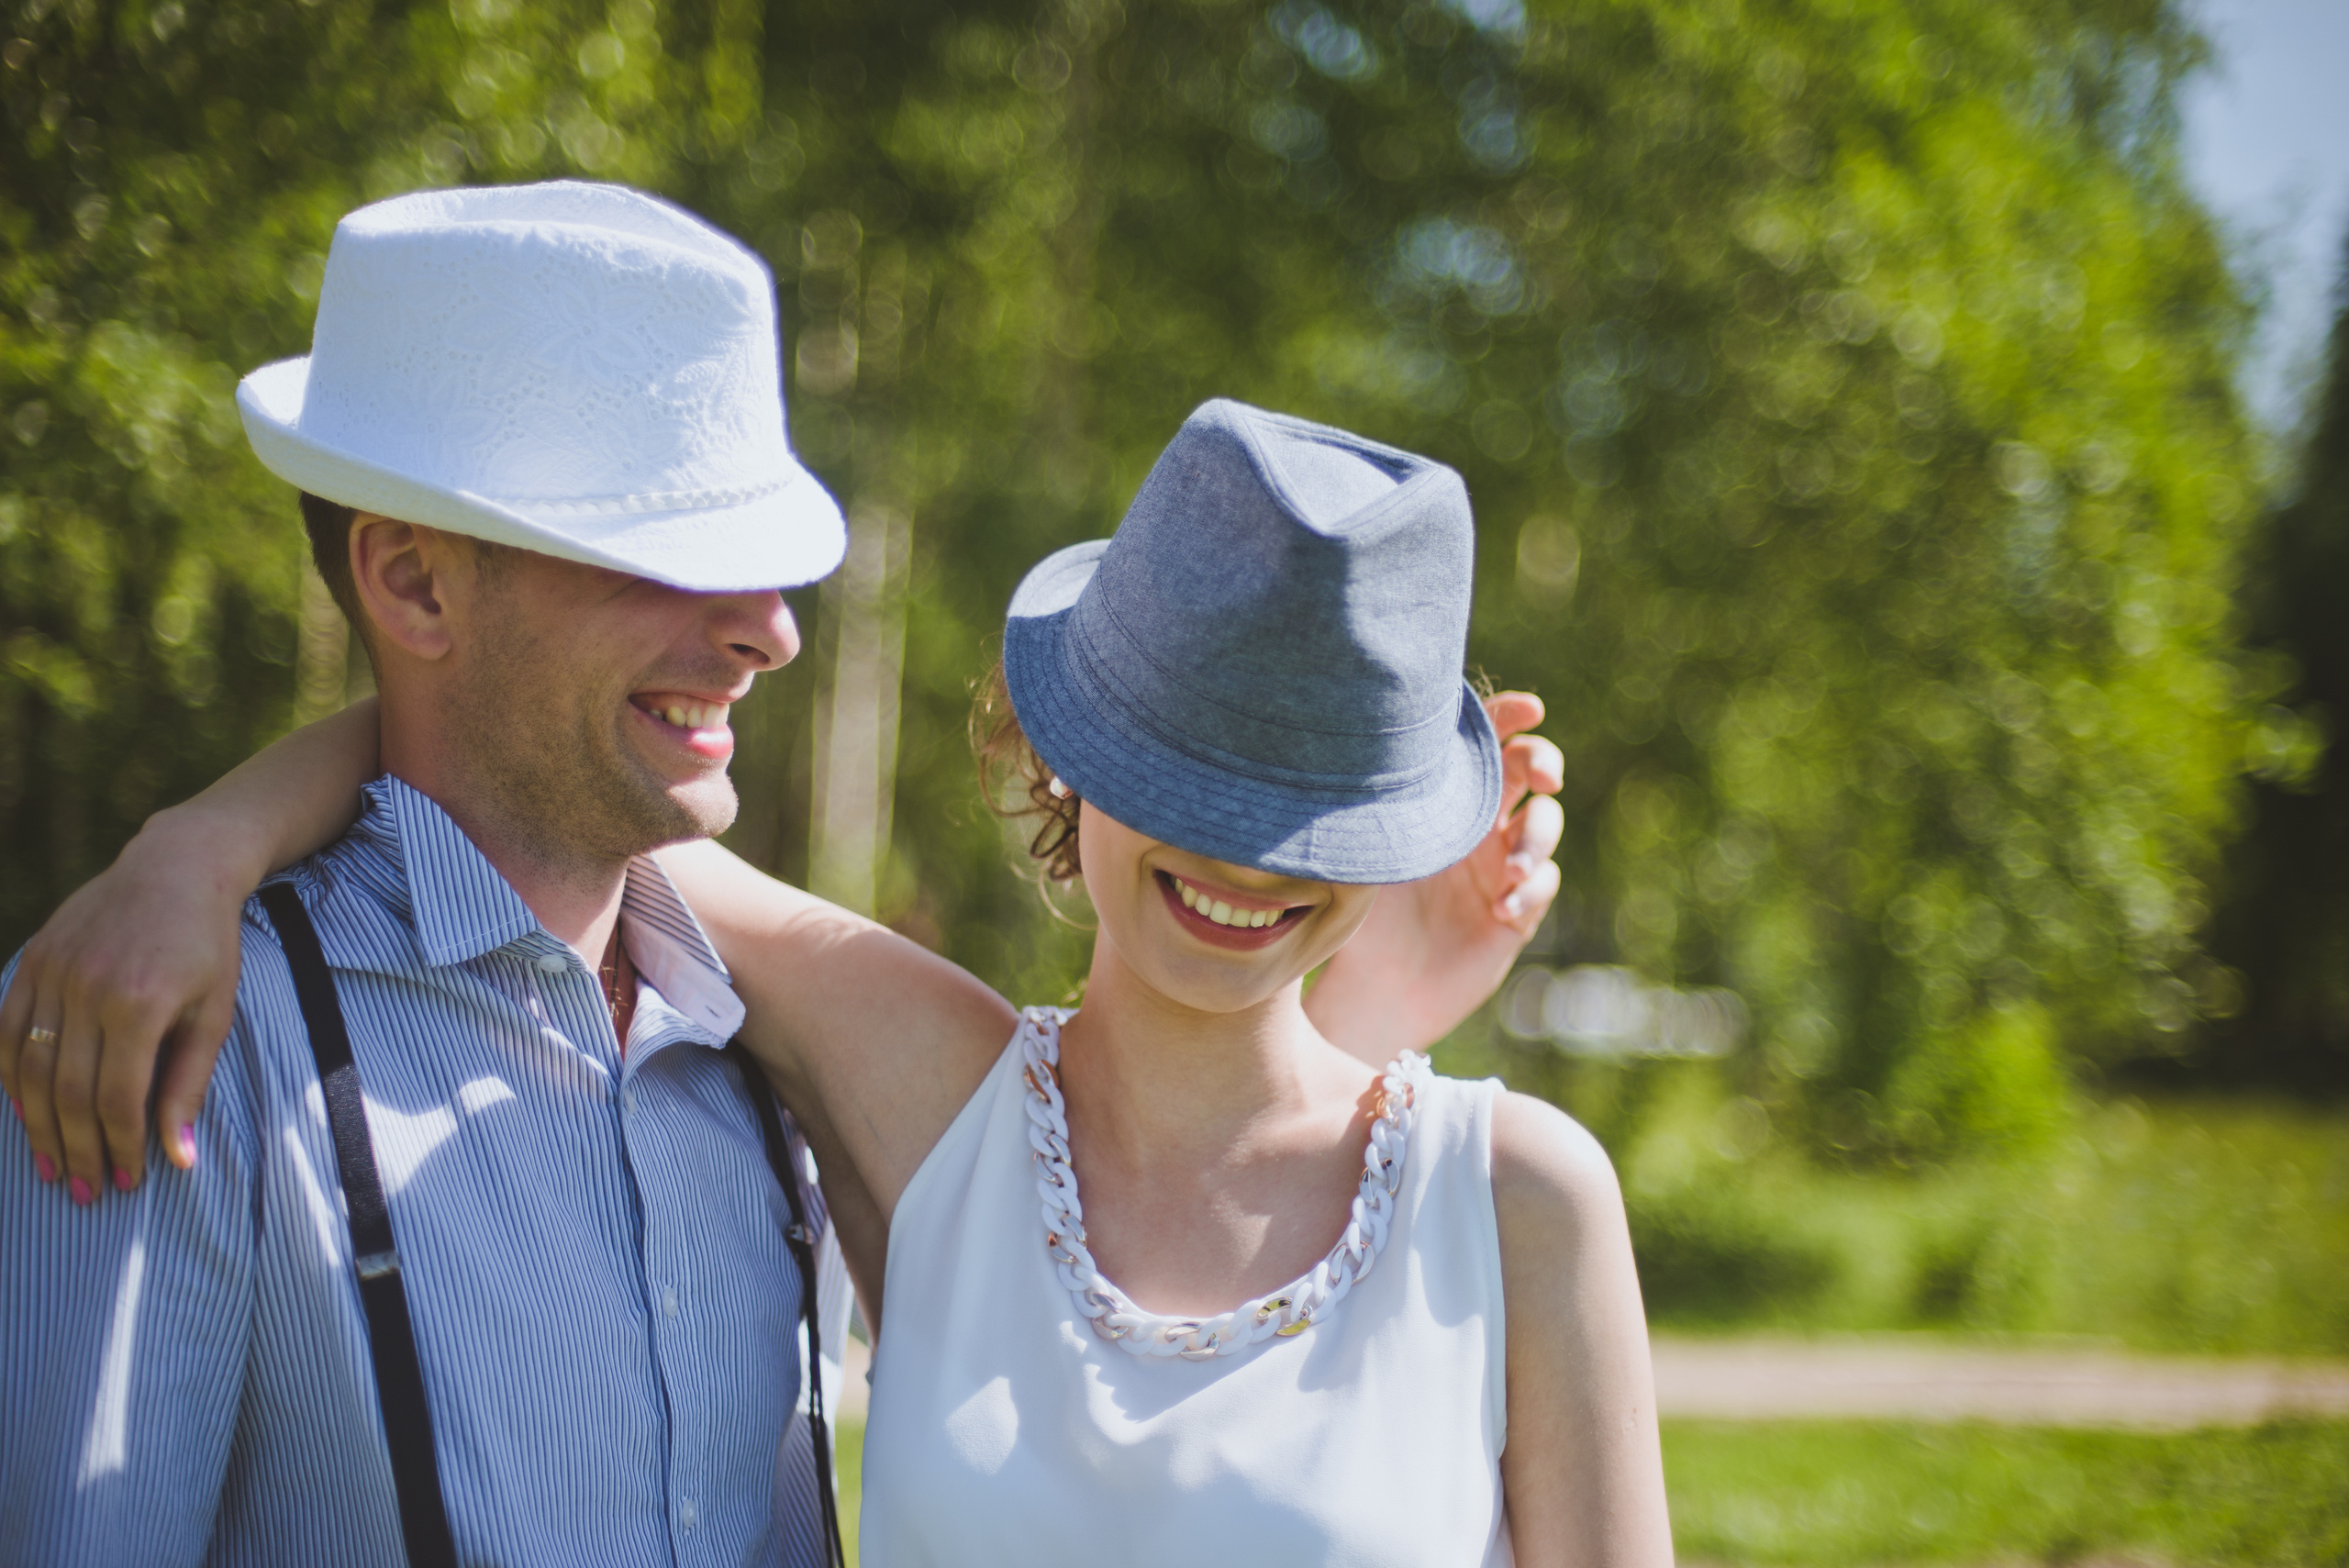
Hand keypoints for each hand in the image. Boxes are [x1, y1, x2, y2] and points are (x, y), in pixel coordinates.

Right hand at [0, 811, 250, 1200]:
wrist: (176, 868)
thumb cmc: (206, 946)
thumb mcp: (213, 1014)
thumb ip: (189, 1085)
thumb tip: (178, 1158)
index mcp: (140, 1004)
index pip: (119, 1098)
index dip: (120, 1146)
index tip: (124, 1181)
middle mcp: (88, 990)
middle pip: (68, 1092)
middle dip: (77, 1149)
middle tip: (84, 1190)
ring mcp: (53, 973)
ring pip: (29, 1069)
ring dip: (38, 1127)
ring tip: (52, 1167)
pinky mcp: (32, 961)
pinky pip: (6, 1032)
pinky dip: (8, 1078)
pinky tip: (22, 1115)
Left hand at [1305, 692, 1564, 1063]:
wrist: (1373, 992)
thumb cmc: (1359, 920)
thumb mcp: (1363, 858)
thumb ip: (1374, 810)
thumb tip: (1362, 748)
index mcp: (1443, 799)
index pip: (1483, 743)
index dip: (1511, 716)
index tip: (1528, 708)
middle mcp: (1479, 823)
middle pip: (1531, 769)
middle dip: (1545, 762)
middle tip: (1543, 776)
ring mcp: (1503, 865)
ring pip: (1546, 824)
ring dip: (1537, 839)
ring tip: (1508, 872)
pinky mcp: (1518, 910)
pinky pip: (1543, 884)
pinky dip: (1530, 889)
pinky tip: (1501, 909)